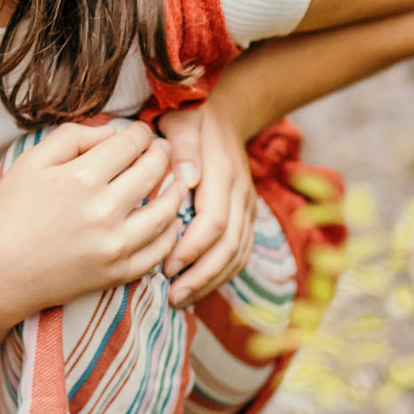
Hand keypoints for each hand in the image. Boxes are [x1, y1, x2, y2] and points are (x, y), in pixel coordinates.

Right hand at [0, 119, 187, 326]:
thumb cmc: (8, 214)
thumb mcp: (30, 162)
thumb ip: (72, 137)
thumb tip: (112, 132)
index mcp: (81, 178)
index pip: (130, 144)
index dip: (141, 133)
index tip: (141, 132)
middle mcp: (103, 210)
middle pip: (153, 172)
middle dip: (162, 154)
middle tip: (161, 150)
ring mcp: (114, 245)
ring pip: (165, 211)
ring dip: (174, 190)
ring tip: (173, 180)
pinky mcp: (117, 273)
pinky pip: (159, 250)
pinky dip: (169, 232)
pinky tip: (166, 220)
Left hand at [155, 100, 256, 309]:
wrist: (226, 114)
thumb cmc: (191, 120)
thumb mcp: (181, 122)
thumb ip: (182, 147)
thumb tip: (186, 178)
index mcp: (223, 173)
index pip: (214, 221)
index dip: (192, 248)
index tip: (166, 266)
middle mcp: (240, 193)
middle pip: (230, 245)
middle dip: (202, 275)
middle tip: (173, 295)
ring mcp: (247, 205)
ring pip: (239, 253)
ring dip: (212, 280)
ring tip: (182, 299)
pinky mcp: (246, 215)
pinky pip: (240, 251)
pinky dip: (222, 273)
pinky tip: (198, 286)